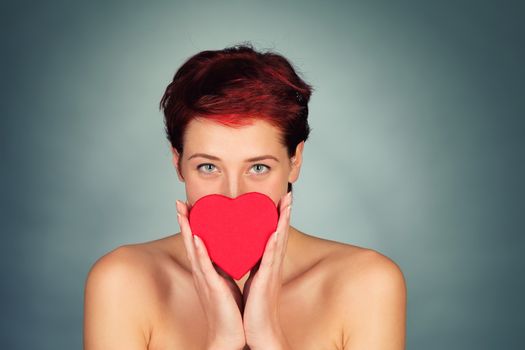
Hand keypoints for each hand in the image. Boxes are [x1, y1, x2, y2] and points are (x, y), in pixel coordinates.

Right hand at [176, 200, 245, 349]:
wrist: (230, 334)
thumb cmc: (230, 308)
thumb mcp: (227, 280)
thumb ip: (224, 265)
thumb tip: (229, 250)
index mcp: (207, 269)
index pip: (197, 240)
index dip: (191, 223)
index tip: (188, 204)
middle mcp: (202, 271)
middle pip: (190, 241)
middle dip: (184, 220)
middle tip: (179, 201)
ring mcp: (205, 279)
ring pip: (194, 249)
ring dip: (187, 229)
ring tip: (183, 211)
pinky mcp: (212, 287)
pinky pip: (205, 267)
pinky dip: (200, 252)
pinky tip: (196, 238)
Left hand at [242, 191, 292, 349]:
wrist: (259, 331)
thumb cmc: (254, 307)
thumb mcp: (253, 279)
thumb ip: (253, 263)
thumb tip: (249, 250)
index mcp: (267, 262)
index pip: (274, 233)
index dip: (278, 216)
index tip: (280, 198)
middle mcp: (272, 264)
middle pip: (281, 232)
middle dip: (285, 212)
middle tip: (289, 192)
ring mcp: (271, 272)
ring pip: (279, 241)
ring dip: (283, 221)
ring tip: (287, 202)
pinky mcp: (266, 282)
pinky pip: (269, 260)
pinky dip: (273, 245)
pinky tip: (276, 231)